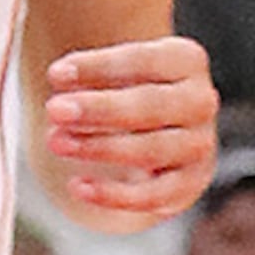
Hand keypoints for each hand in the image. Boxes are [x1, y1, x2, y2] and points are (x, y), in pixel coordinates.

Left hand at [43, 33, 217, 224]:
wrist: (159, 125)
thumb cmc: (126, 85)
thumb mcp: (114, 65)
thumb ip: (89, 70)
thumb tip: (60, 78)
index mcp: (186, 59)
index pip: (141, 60)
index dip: (96, 68)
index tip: (54, 75)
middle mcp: (200, 101)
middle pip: (150, 106)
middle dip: (98, 109)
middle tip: (53, 110)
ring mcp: (200, 145)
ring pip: (150, 150)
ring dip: (99, 147)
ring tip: (56, 141)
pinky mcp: (191, 183)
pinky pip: (154, 195)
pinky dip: (114, 194)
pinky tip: (78, 186)